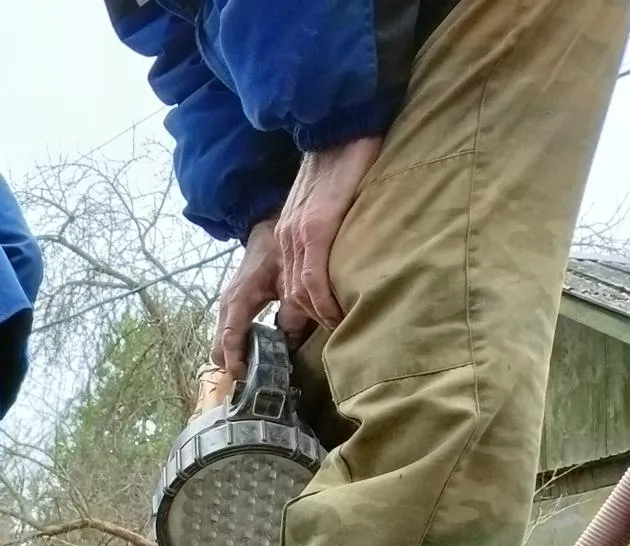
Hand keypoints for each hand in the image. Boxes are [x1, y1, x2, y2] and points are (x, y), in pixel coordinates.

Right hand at [215, 217, 282, 376]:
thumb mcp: (290, 279)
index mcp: (237, 301)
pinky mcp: (233, 310)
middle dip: (234, 367)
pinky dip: (240, 349)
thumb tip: (291, 344)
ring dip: (237, 360)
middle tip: (260, 380)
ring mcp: (226, 310)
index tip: (248, 380)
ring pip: (222, 346)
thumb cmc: (278, 251)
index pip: (228, 341)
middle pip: (218, 351)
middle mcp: (226, 308)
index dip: (236, 363)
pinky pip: (230, 338)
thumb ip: (292, 311)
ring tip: (261, 371)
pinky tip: (262, 353)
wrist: (266, 230)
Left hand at [277, 136, 381, 330]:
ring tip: (340, 326)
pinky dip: (324, 301)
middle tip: (335, 332)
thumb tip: (342, 256)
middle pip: (291, 296)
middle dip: (310, 320)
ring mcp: (297, 234)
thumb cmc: (343, 164)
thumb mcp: (327, 205)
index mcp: (287, 235)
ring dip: (319, 316)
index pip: (289, 286)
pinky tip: (337, 313)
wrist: (340, 129)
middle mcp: (286, 239)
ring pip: (300, 292)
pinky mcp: (315, 228)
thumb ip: (326, 230)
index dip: (304, 312)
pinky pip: (313, 277)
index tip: (324, 326)